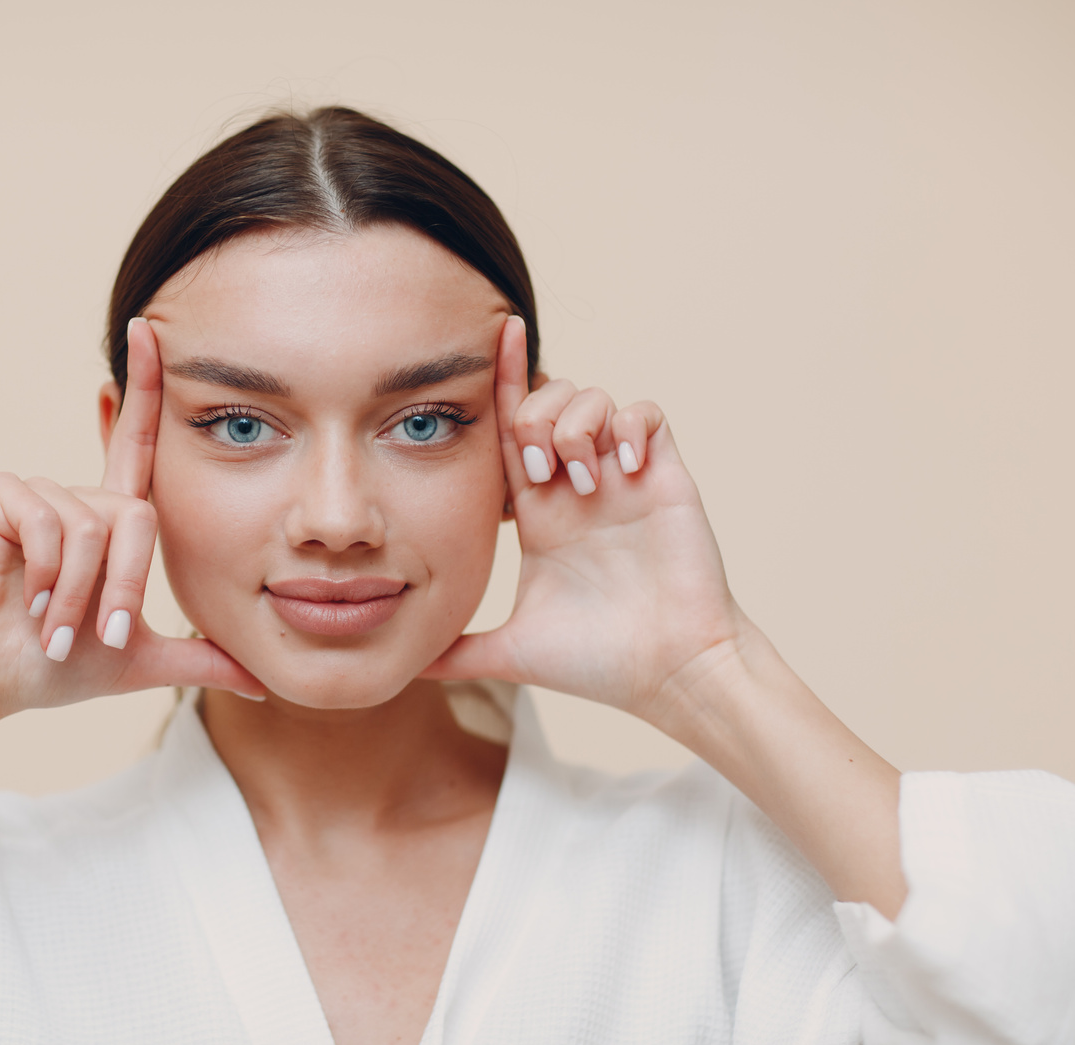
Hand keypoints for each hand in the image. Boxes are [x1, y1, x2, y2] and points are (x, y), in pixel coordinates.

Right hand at [0, 317, 263, 721]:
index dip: (146, 389)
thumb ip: (200, 661)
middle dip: (126, 588)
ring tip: (50, 626)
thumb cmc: (47, 667)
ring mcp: (38, 491)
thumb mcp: (138, 660)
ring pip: (98, 526)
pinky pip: (54, 521)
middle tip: (98, 636)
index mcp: (108, 523)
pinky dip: (49, 573)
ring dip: (81, 593)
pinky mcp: (2, 494)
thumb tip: (261, 680)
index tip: (151, 328)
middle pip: (140, 516)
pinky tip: (25, 599)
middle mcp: (77, 497)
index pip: (140, 446)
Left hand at [422, 316, 746, 729]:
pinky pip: (646, 414)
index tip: (487, 340)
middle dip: (531, 418)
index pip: (506, 434)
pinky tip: (622, 470)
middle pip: (544, 402)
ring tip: (583, 480)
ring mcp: (621, 479)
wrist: (670, 675)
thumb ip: (458, 653)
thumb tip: (404, 670)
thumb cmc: (599, 664)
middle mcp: (577, 486)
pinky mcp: (664, 477)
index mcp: (539, 514)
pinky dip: (628, 427)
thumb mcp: (511, 653)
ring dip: (576, 425)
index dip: (496, 387)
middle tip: (539, 472)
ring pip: (591, 398)